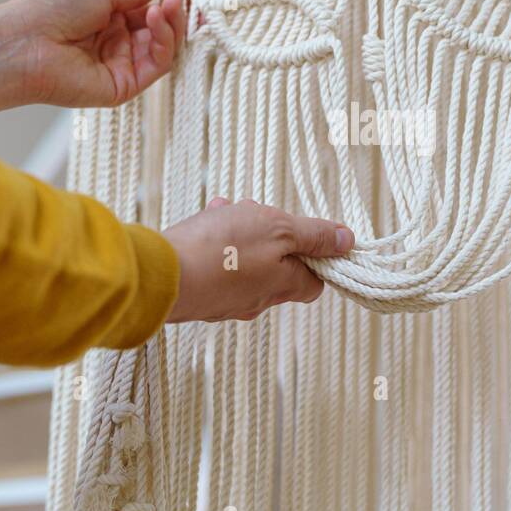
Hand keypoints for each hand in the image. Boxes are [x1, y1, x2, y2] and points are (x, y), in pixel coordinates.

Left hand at [0, 0, 185, 123]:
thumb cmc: (49, 12)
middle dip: (172, 14)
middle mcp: (115, 45)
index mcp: (106, 21)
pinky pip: (156, 67)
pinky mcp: (124, 87)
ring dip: (170, 26)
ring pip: (162, 50)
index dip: (164, 2)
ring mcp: (120, 66)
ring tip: (166, 6)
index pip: (147, 13)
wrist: (25, 42)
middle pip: (158, 32)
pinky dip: (164, 43)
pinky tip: (156, 20)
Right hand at [164, 198, 354, 323]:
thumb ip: (315, 235)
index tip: (304, 232)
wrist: (162, 275)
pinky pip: (215, 267)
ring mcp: (224, 301)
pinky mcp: (198, 296)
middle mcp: (256, 301)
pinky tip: (206, 220)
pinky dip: (215, 243)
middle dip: (270, 236)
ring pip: (244, 263)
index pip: (314, 281)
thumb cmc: (224, 250)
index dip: (315, 256)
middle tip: (256, 212)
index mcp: (284, 286)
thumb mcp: (280, 229)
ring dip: (240, 232)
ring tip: (227, 210)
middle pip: (277, 268)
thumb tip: (348, 241)